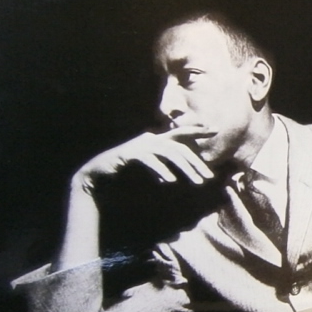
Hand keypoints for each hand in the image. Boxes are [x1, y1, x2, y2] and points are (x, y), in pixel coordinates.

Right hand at [74, 126, 214, 191]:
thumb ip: (161, 168)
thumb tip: (176, 178)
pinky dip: (161, 170)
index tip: (214, 129)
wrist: (98, 174)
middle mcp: (149, 139)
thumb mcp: (147, 168)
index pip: (179, 134)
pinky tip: (170, 181)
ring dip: (185, 169)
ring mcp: (139, 145)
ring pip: (168, 154)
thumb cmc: (124, 171)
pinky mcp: (129, 154)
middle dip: (195, 163)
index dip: (196, 130)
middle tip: (209, 177)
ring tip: (197, 183)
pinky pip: (150, 160)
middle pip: (178, 148)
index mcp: (155, 140)